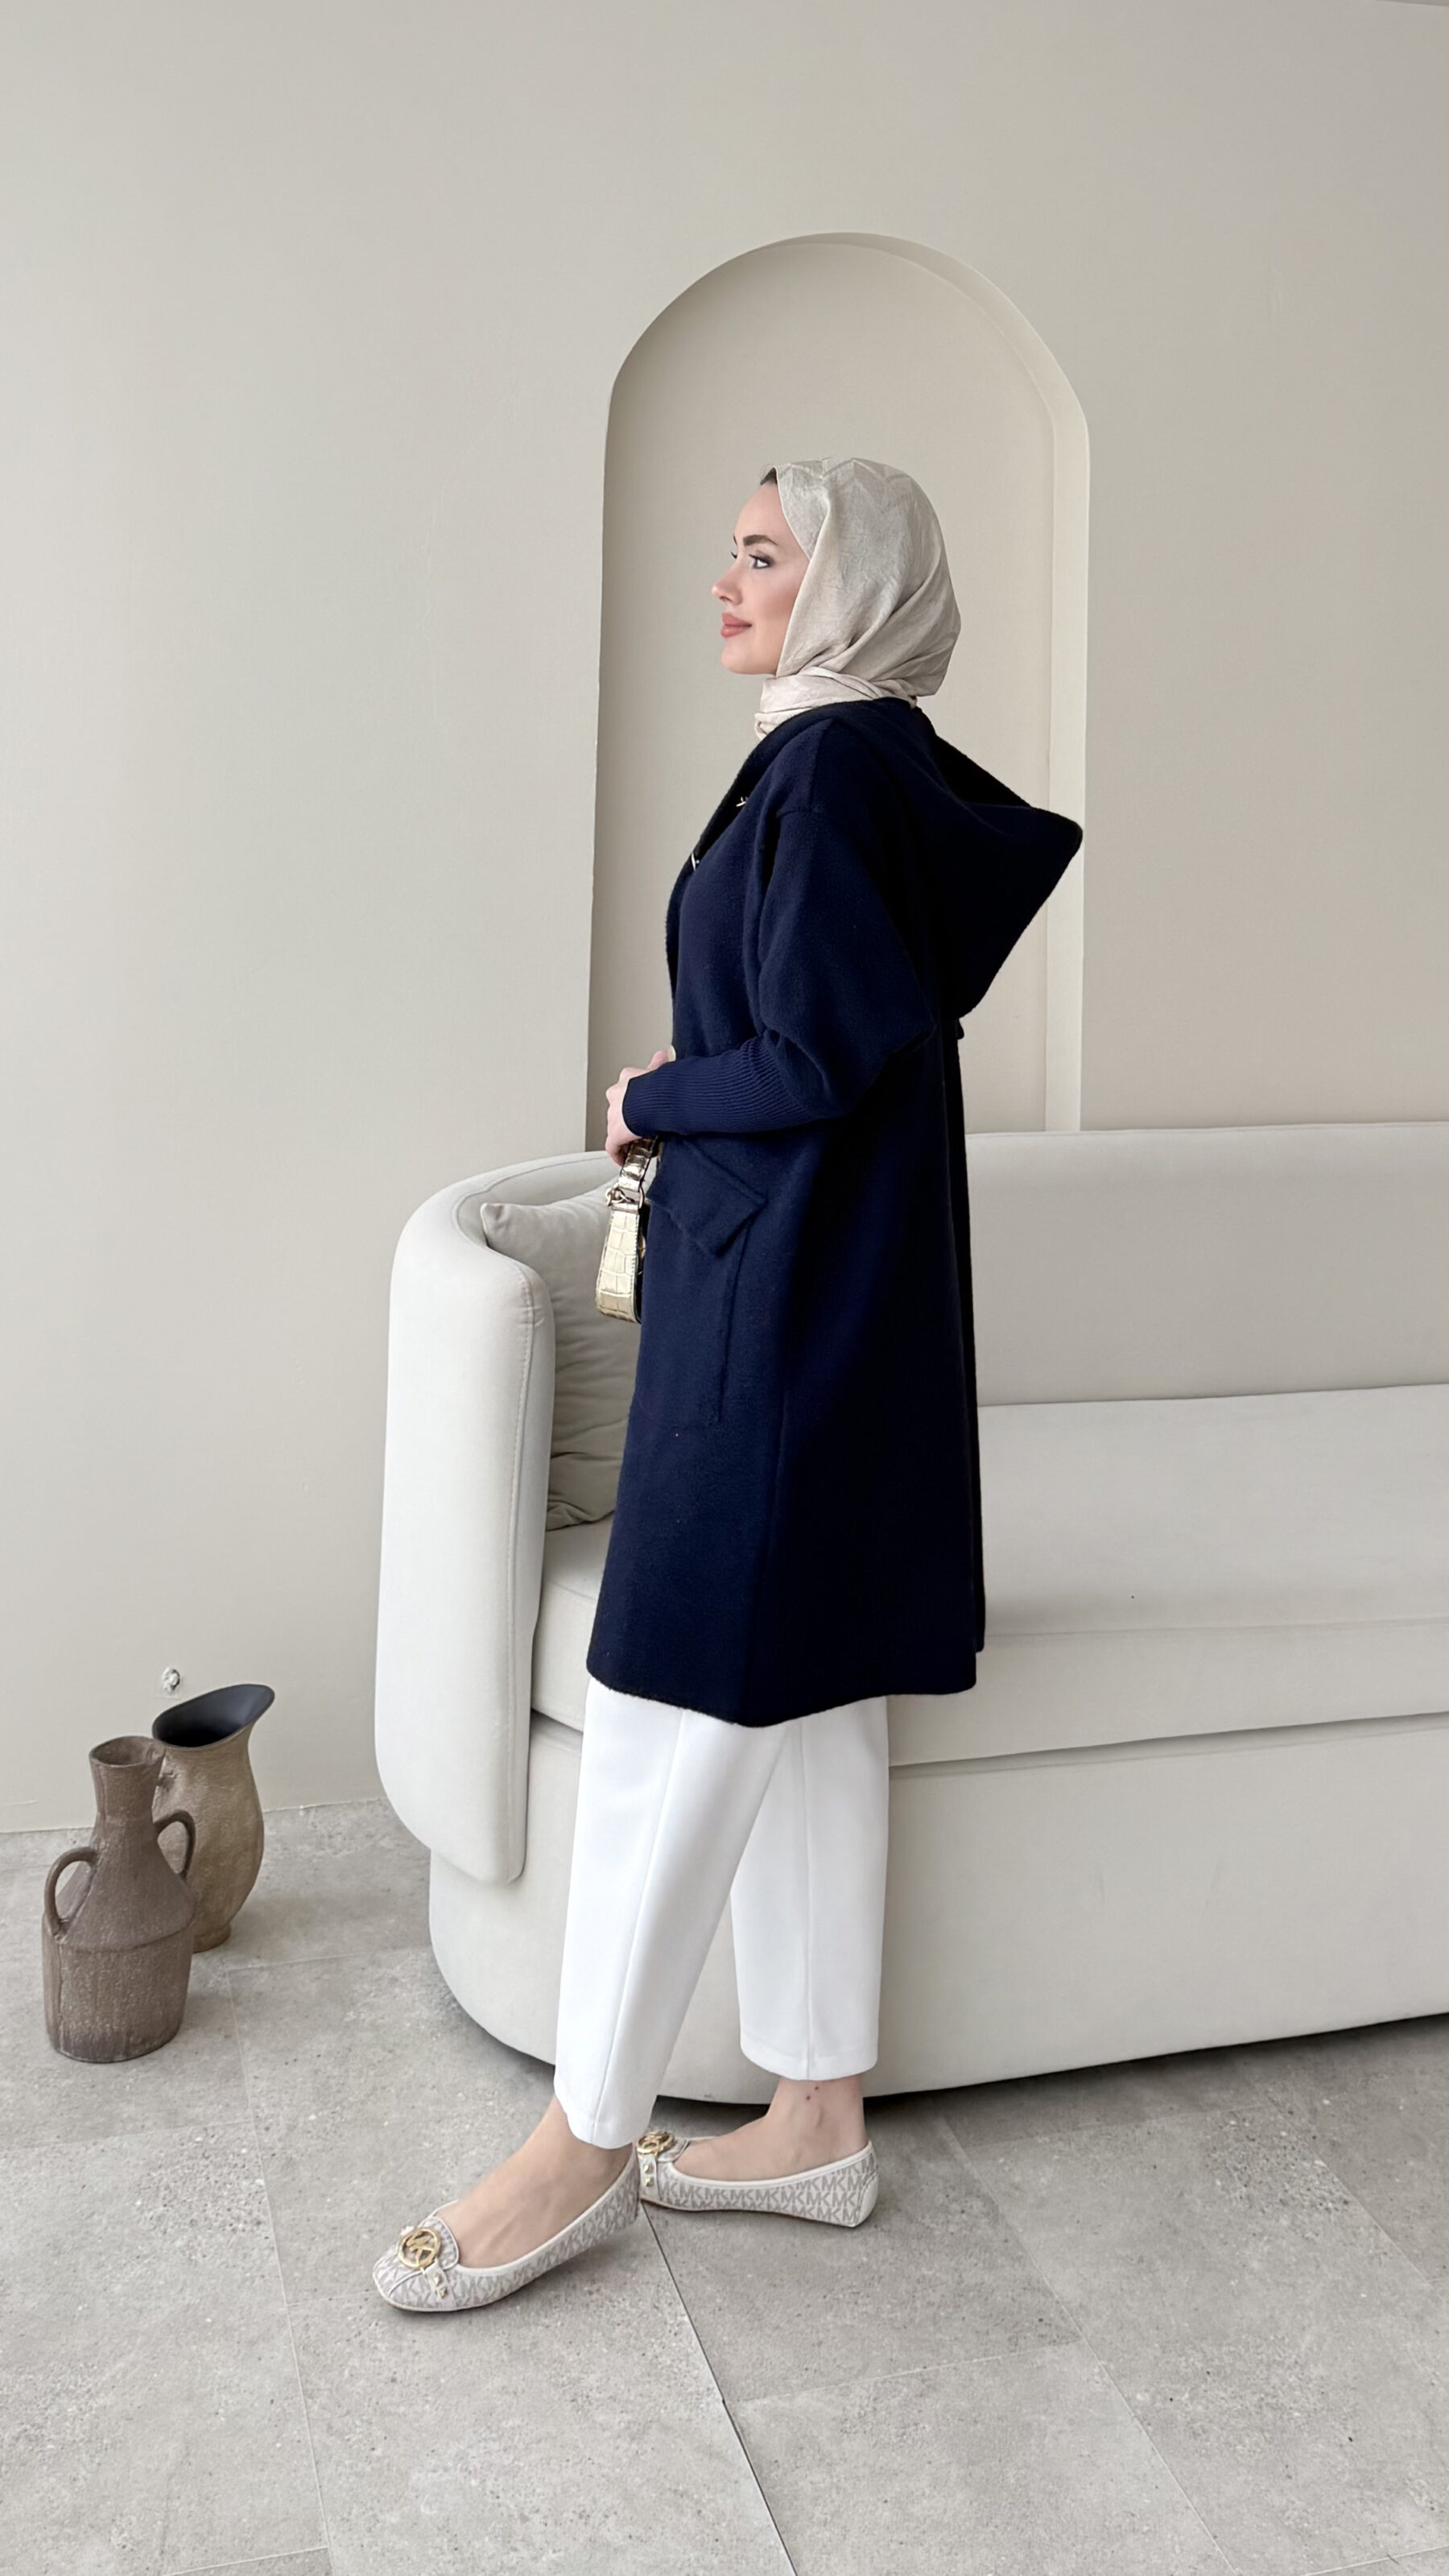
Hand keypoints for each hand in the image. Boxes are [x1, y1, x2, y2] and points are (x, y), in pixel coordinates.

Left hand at [605, 1049, 670, 1165]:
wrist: (655, 1099)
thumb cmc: (660, 1086)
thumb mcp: (659, 1071)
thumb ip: (658, 1064)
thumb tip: (663, 1054)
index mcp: (627, 1079)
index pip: (627, 1090)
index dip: (633, 1099)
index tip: (641, 1106)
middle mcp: (617, 1096)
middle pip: (618, 1109)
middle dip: (627, 1118)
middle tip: (640, 1127)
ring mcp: (614, 1115)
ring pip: (614, 1126)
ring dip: (623, 1135)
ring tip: (635, 1143)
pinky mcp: (615, 1133)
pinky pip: (612, 1147)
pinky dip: (617, 1153)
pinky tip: (622, 1159)